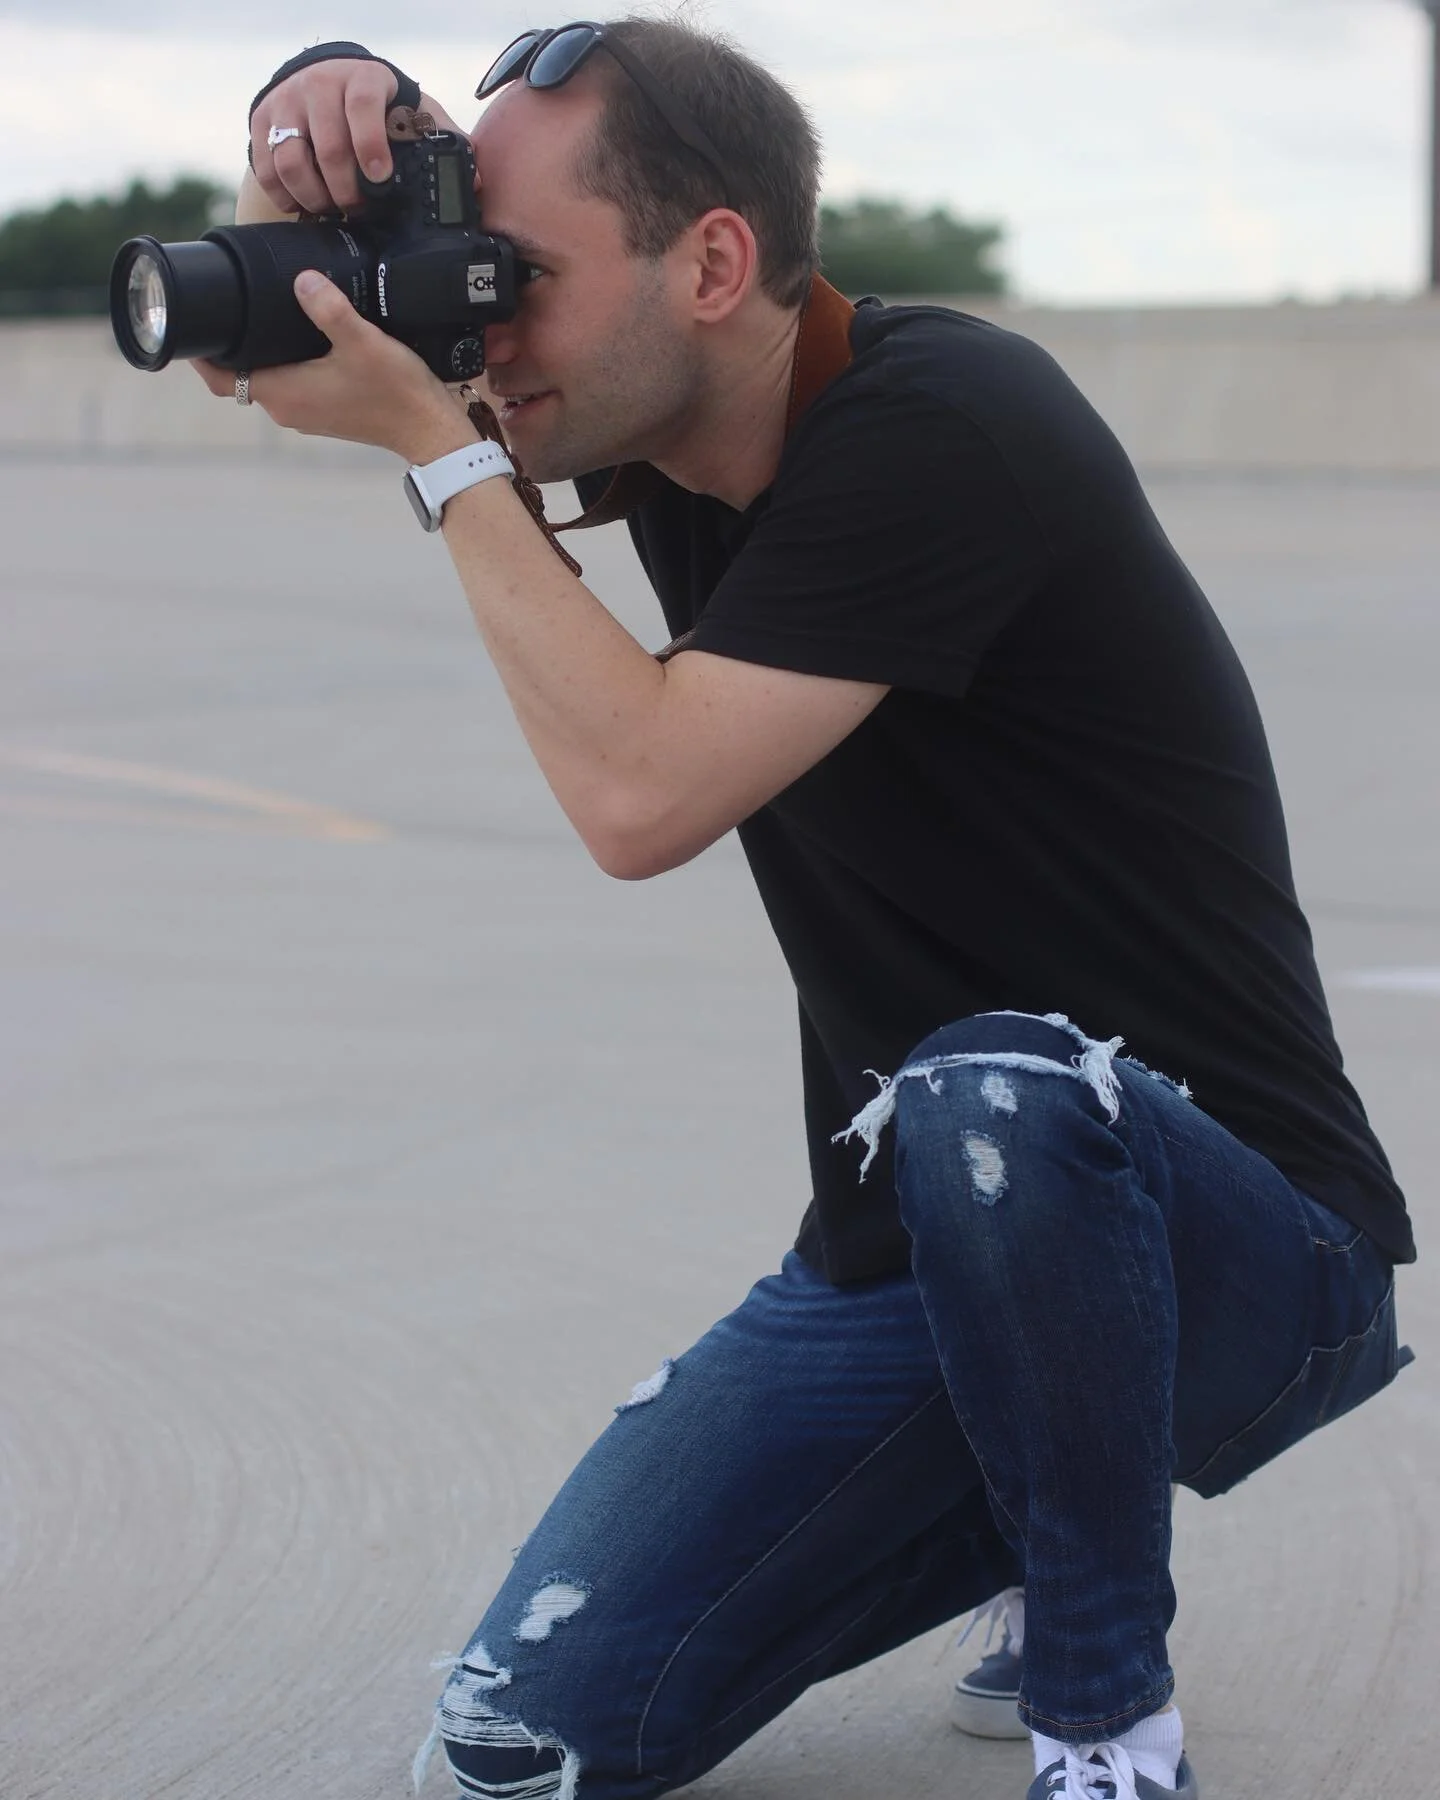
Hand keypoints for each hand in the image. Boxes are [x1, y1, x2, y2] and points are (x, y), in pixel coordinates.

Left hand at [193, 271, 474, 463]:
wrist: (430, 430)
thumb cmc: (398, 392)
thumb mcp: (363, 340)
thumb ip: (328, 307)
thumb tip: (301, 279)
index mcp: (284, 393)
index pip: (221, 378)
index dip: (199, 354)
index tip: (188, 324)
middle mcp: (287, 409)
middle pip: (238, 377)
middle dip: (225, 346)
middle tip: (220, 306)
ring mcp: (305, 413)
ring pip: (263, 378)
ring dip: (254, 353)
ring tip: (252, 315)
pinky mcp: (323, 411)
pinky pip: (287, 384)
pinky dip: (279, 362)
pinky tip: (292, 336)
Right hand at [249, 62, 462, 216]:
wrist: (327, 81)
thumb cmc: (380, 108)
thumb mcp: (414, 113)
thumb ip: (443, 142)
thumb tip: (477, 184)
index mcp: (364, 79)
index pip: (363, 104)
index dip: (370, 144)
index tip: (379, 179)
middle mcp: (321, 83)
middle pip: (327, 147)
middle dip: (346, 191)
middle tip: (359, 211)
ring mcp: (288, 101)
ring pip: (290, 160)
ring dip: (314, 197)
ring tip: (331, 210)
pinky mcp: (262, 119)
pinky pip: (266, 167)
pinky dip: (284, 195)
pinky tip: (304, 205)